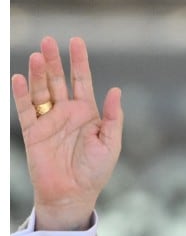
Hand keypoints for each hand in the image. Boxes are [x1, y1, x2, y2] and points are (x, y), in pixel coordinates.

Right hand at [12, 37, 122, 230]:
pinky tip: (19, 78)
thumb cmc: (95, 171)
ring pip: (41, 91)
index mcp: (87, 113)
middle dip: (54, 61)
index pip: (82, 81)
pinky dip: (21, 94)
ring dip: (38, 74)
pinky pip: (25, 110)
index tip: (76, 41)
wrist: (73, 195)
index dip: (79, 62)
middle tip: (48, 41)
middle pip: (58, 81)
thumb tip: (116, 90)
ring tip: (36, 55)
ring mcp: (48, 121)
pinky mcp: (33, 133)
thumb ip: (113, 117)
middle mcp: (66, 113)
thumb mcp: (110, 143)